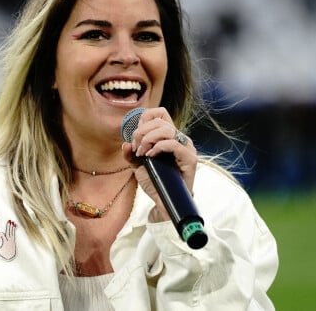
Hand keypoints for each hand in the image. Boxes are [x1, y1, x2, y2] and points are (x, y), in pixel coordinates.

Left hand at [121, 107, 196, 221]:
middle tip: (136, 149)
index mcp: (169, 136)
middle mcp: (179, 138)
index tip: (135, 137)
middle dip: (141, 132)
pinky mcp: (189, 158)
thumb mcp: (138, 166)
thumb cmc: (155, 182)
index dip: (144, 119)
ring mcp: (186, 147)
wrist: (164, 201)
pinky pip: (173, 143)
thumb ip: (131, 154)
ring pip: (166, 129)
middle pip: (159, 120)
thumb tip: (125, 144)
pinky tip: (150, 157)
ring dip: (148, 139)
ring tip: (143, 153)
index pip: (159, 113)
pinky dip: (158, 148)